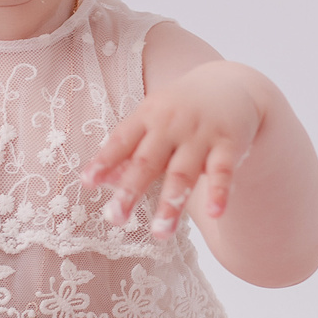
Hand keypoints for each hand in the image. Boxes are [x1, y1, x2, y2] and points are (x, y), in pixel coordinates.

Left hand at [81, 63, 265, 239]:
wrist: (230, 84)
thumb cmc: (181, 109)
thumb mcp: (152, 120)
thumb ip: (129, 149)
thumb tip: (100, 180)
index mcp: (148, 117)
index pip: (122, 141)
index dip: (104, 161)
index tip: (87, 183)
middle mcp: (171, 125)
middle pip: (148, 161)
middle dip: (131, 190)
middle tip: (116, 218)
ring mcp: (200, 134)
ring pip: (183, 172)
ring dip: (172, 204)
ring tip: (161, 233)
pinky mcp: (228, 143)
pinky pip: (222, 171)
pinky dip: (219, 191)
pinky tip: (214, 213)